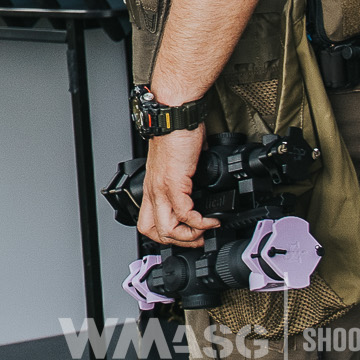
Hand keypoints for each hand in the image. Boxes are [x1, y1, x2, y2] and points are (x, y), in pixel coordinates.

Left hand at [135, 127, 216, 247]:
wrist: (174, 116)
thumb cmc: (176, 134)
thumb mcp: (179, 165)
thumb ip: (187, 181)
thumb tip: (203, 189)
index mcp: (153, 187)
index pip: (148, 222)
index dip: (166, 235)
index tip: (187, 235)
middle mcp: (153, 190)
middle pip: (153, 231)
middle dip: (178, 242)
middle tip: (197, 239)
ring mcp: (161, 188)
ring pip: (167, 229)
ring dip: (190, 237)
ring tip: (206, 231)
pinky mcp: (173, 183)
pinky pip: (185, 214)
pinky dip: (201, 223)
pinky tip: (211, 219)